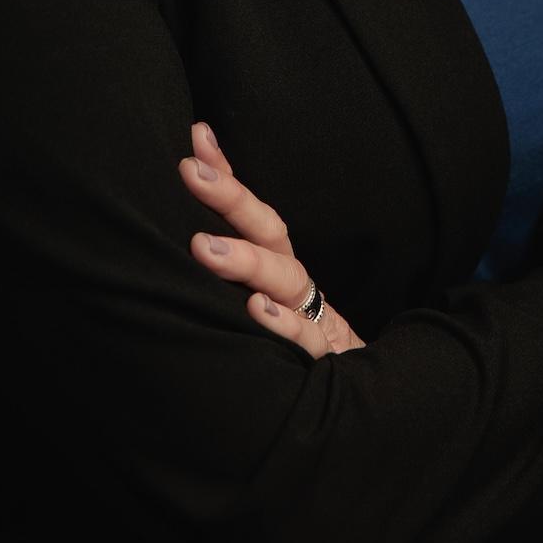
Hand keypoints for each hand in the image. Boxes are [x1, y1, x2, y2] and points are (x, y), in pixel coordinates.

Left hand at [178, 121, 365, 356]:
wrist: (353, 404)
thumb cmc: (293, 350)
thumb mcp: (261, 307)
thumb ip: (230, 265)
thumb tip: (190, 213)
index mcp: (279, 271)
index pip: (253, 213)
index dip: (227, 177)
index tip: (196, 139)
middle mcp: (297, 288)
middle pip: (270, 235)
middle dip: (231, 200)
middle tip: (191, 173)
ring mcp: (314, 322)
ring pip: (288, 280)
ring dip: (247, 261)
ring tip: (205, 249)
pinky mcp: (326, 362)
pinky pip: (308, 342)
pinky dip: (285, 327)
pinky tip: (257, 311)